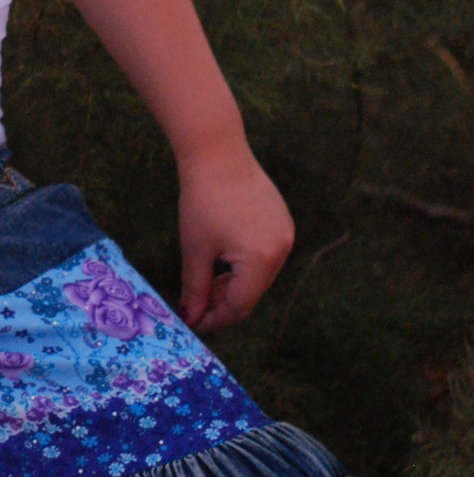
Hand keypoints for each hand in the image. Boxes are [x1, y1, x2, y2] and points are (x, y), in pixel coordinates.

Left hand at [177, 139, 294, 333]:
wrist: (217, 152)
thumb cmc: (202, 199)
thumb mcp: (195, 248)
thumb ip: (196, 288)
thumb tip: (191, 318)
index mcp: (261, 260)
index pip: (240, 305)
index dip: (215, 319)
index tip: (195, 323)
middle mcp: (281, 250)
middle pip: (252, 292)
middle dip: (224, 302)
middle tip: (196, 303)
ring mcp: (285, 234)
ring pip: (259, 275)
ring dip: (234, 283)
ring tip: (207, 278)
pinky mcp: (282, 221)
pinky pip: (265, 254)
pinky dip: (244, 264)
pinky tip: (223, 257)